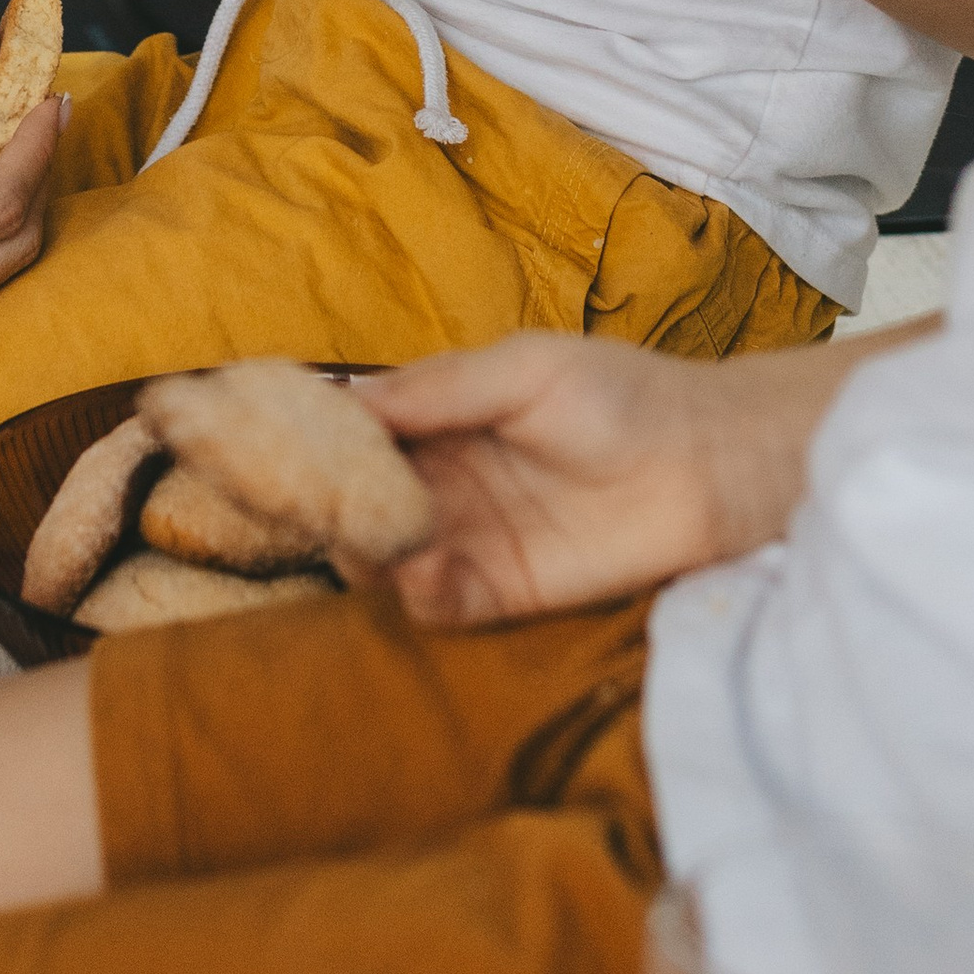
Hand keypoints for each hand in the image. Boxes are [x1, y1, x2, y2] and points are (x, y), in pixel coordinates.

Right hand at [354, 334, 854, 624]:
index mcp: (439, 415)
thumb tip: (343, 397)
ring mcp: (467, 537)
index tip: (267, 445)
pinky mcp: (501, 592)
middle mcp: (441, 478)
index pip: (356, 430)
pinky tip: (422, 574)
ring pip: (383, 554)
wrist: (706, 464)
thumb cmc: (621, 395)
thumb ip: (438, 389)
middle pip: (356, 498)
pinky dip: (417, 594)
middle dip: (327, 504)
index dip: (313, 438)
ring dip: (366, 552)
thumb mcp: (524, 370)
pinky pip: (436, 602)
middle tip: (306, 508)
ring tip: (372, 542)